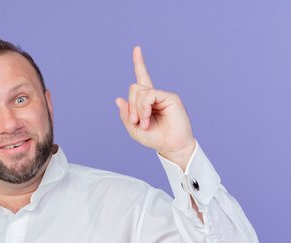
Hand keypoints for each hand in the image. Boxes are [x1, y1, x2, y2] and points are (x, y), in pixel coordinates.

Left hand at [115, 46, 195, 170]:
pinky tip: (147, 118)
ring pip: (140, 91)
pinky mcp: (170, 97)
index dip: (139, 63)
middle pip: (134, 87)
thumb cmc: (155, 138)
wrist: (172, 146)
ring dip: (138, 109)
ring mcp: (163, 95)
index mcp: (146, 101)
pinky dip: (144, 107)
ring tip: (144, 123)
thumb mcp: (134, 129)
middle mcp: (155, 95)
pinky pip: (150, 95)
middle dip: (131, 105)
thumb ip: (126, 116)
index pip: (142, 78)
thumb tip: (118, 99)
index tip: (137, 48)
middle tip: (135, 121)